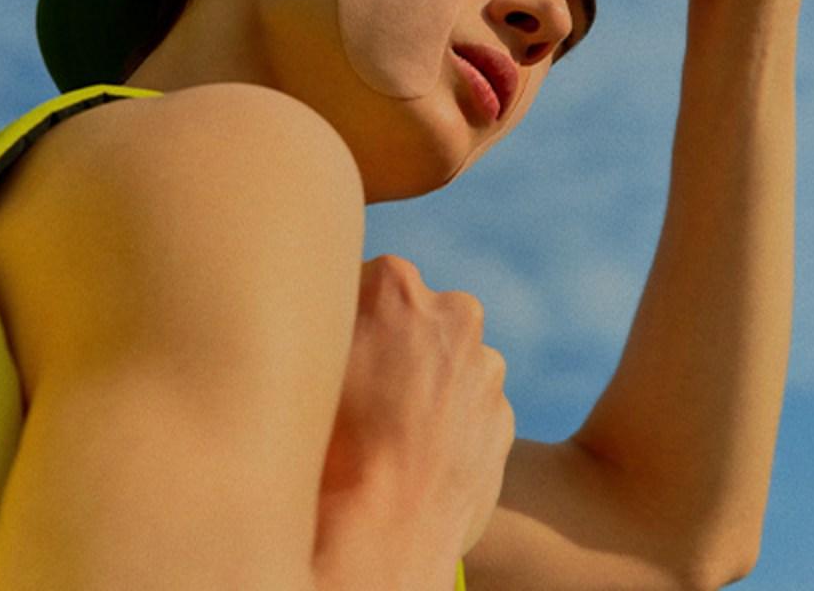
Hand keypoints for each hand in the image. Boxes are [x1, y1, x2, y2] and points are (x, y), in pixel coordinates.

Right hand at [316, 255, 512, 572]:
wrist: (384, 532)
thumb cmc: (330, 440)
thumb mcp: (310, 355)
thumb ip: (330, 312)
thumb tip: (332, 297)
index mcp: (396, 284)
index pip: (368, 280)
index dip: (348, 318)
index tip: (336, 351)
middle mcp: (452, 312)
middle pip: (417, 314)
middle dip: (396, 342)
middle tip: (364, 391)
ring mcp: (485, 366)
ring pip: (447, 360)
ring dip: (426, 380)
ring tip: (389, 429)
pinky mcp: (502, 414)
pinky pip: (469, 404)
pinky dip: (448, 420)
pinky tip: (416, 453)